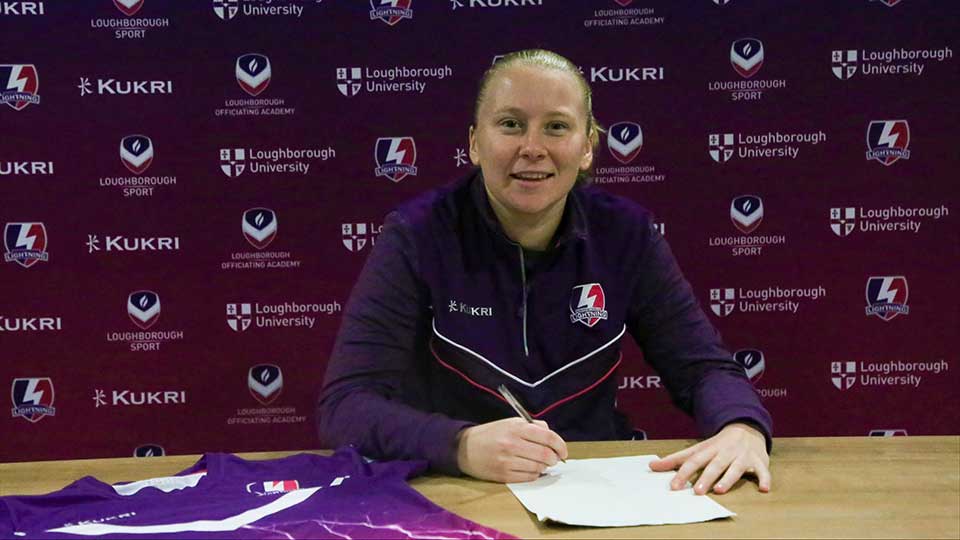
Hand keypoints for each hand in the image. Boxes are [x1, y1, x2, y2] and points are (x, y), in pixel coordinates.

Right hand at [456, 418, 567, 482]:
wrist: (464, 448)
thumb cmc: (491, 434)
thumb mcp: (511, 422)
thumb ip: (533, 426)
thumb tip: (552, 436)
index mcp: (516, 428)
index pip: (548, 437)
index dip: (560, 446)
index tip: (563, 452)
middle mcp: (512, 443)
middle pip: (545, 455)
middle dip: (554, 459)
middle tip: (554, 459)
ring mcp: (507, 461)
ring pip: (538, 468)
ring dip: (544, 467)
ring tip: (540, 463)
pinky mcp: (503, 475)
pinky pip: (528, 478)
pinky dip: (534, 475)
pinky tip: (531, 469)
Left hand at [649, 422, 769, 494]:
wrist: (747, 428)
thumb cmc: (718, 445)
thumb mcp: (697, 449)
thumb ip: (676, 459)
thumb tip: (652, 466)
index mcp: (709, 449)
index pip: (694, 461)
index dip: (683, 473)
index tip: (674, 486)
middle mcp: (725, 452)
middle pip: (714, 465)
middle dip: (706, 477)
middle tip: (697, 492)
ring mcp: (742, 456)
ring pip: (735, 468)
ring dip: (728, 479)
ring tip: (720, 490)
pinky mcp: (759, 462)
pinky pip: (763, 471)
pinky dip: (764, 479)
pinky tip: (764, 488)